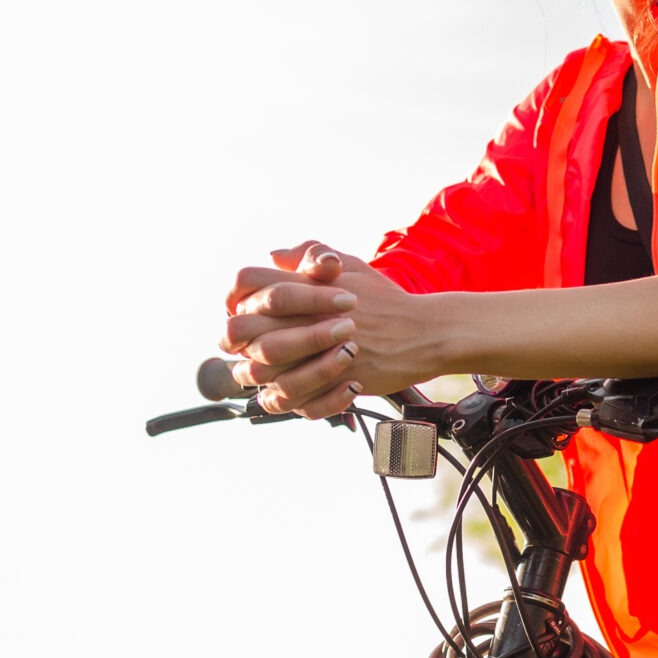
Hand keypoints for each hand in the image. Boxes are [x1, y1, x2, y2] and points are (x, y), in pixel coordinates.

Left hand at [219, 241, 436, 417]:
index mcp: (307, 285)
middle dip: (235, 341)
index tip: (240, 311)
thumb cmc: (385, 300)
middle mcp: (308, 317)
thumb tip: (272, 256)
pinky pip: (292, 401)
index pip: (246, 282)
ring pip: (260, 371)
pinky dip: (285, 400)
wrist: (423, 332)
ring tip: (266, 372)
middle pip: (241, 330)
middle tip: (245, 348)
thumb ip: (309, 255)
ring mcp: (320, 352)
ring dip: (256, 374)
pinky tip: (291, 392)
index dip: (233, 298)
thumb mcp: (348, 265)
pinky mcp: (333, 382)